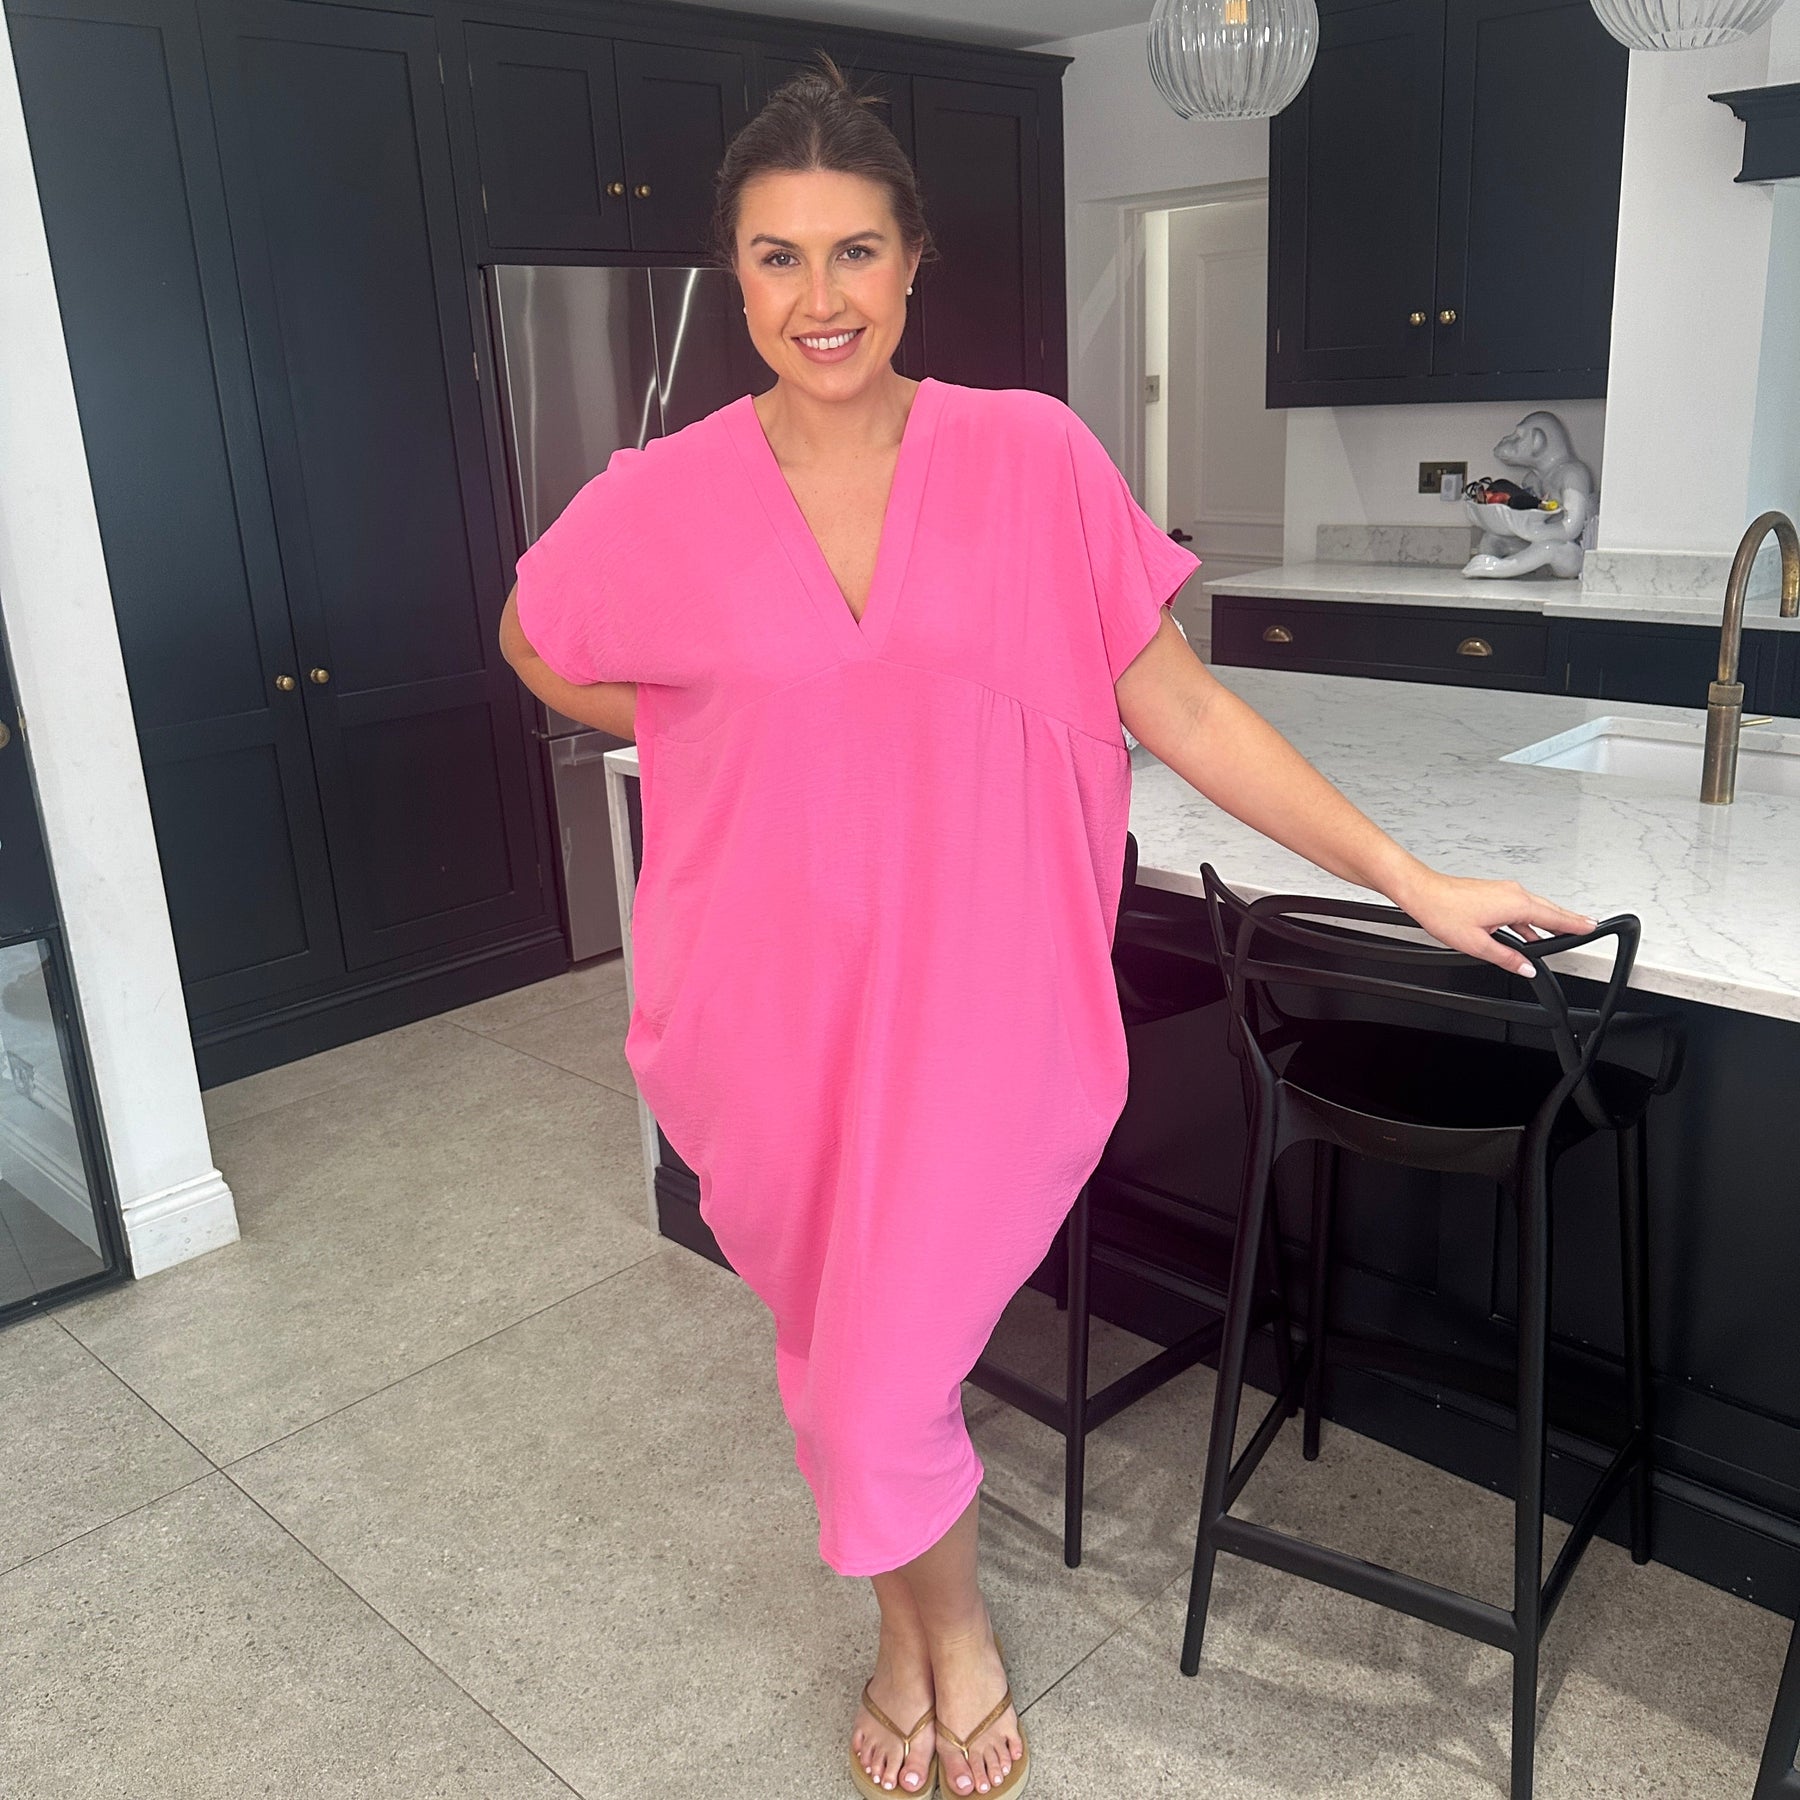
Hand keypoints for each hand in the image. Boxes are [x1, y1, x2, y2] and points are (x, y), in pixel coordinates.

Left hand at [1393, 869, 1595, 976]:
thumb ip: (1507, 958)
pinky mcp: (1494, 893)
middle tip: (1587, 927)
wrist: (1423, 892)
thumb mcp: (1478, 944)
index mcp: (1516, 904)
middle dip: (1568, 920)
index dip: (1575, 924)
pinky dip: (1530, 919)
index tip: (1593, 927)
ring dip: (1549, 920)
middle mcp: (1514, 893)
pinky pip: (1521, 907)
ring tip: (1563, 933)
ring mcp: (1504, 891)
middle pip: (1549, 910)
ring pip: (1535, 908)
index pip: (1555, 917)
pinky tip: (1529, 933)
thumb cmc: (1444, 911)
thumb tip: (1526, 967)